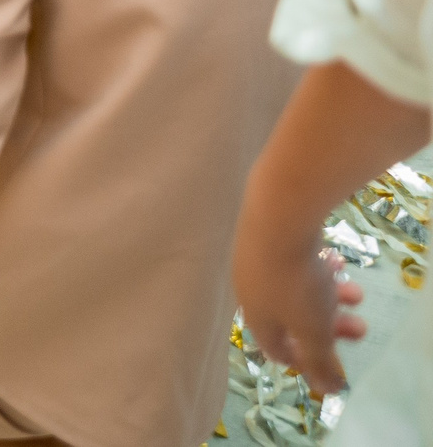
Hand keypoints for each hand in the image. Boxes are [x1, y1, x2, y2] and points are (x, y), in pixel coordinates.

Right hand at [236, 240, 366, 394]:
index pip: (276, 350)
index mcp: (257, 319)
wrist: (279, 218)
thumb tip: (326, 391)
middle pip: (293, 320)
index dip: (305, 360)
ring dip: (330, 297)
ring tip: (355, 293)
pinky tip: (336, 262)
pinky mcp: (267, 239)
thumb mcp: (314, 329)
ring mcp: (257, 264)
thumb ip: (320, 361)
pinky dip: (318, 270)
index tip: (331, 359)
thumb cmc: (295, 282)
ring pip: (298, 291)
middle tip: (357, 326)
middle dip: (330, 327)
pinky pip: (296, 264)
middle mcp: (252, 292)